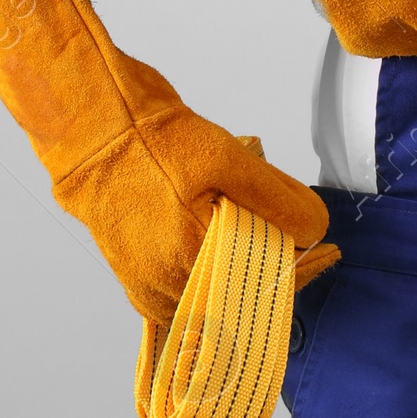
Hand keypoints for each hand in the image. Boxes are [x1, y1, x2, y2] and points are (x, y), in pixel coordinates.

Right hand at [0, 0, 331, 322]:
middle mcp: (165, 285)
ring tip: (245, 213)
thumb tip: (314, 228)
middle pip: (241, 292)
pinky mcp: (134, 272)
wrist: (88, 125)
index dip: (302, 266)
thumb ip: (275, 197)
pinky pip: (184, 285)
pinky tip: (218, 235)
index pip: (264, 284)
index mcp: (190, 261)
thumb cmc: (147, 137)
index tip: (328, 250)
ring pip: (213, 289)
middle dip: (270, 260)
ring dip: (239, 260)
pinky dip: (208, 266)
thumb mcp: (225, 157)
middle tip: (293, 228)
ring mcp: (146, 283)